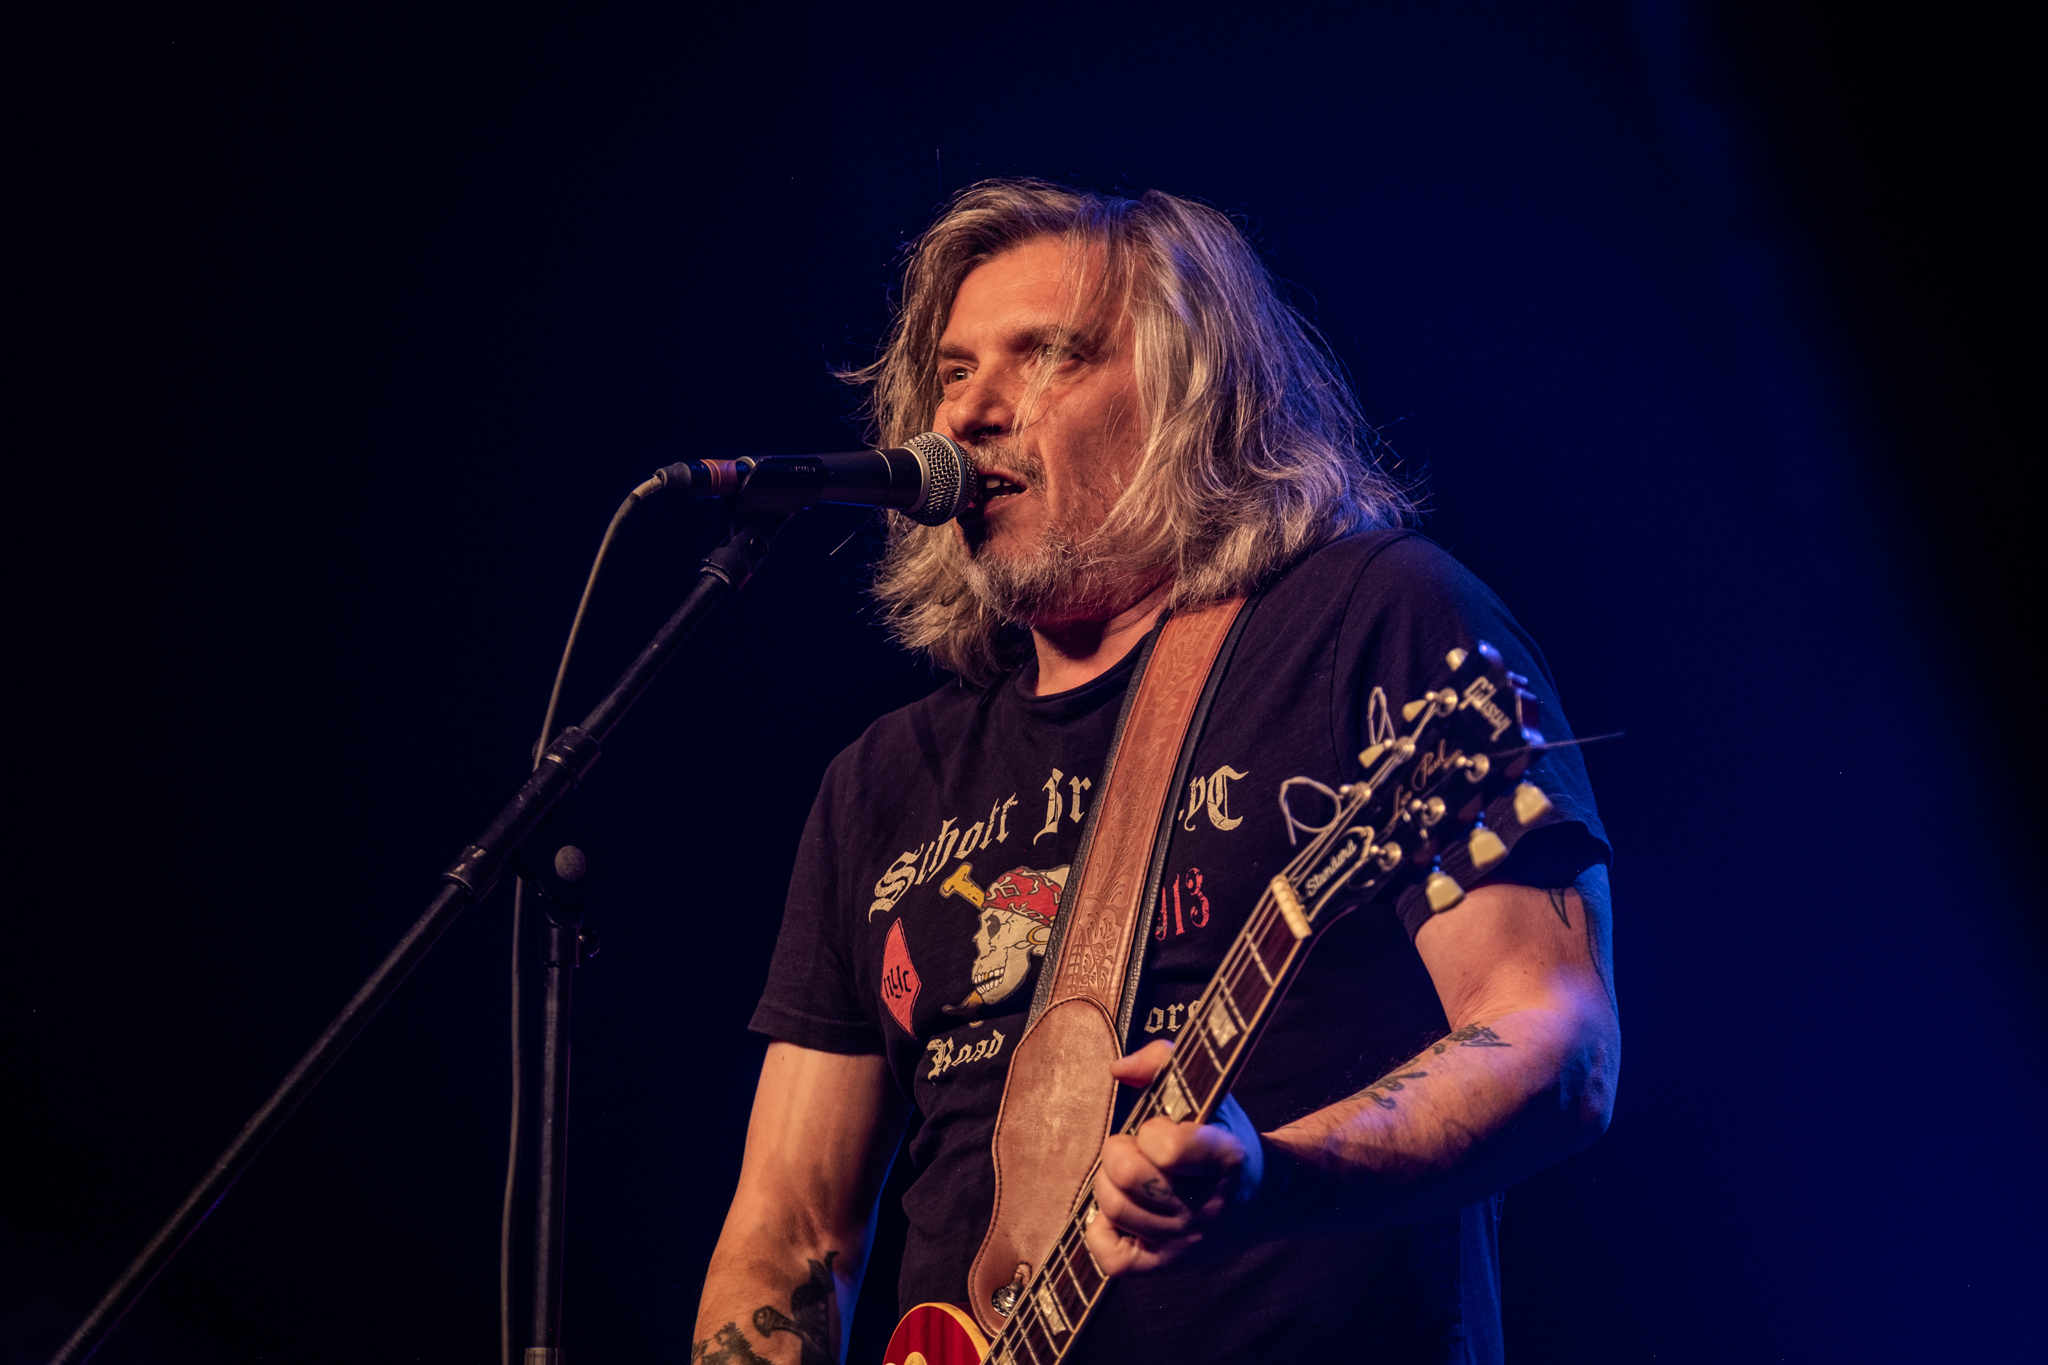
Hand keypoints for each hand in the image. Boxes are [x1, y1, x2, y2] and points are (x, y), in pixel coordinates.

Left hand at [1083, 1039, 1265, 1276]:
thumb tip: (1117, 1069)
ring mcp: (1187, 1242)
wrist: (1263, 1198)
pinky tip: (1122, 1211)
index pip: (1168, 1148)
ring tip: (1130, 1175)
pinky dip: (1101, 1230)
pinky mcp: (1168, 1265)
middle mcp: (1208, 1207)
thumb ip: (1161, 1061)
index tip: (1162, 1128)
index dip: (1152, 1131)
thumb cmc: (1223, 1136)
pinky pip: (1111, 1257)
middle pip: (1127, 1175)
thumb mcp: (1208, 1091)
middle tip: (1135, 1148)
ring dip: (1109, 1183)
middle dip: (1118, 1151)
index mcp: (1225, 1158)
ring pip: (1114, 1208)